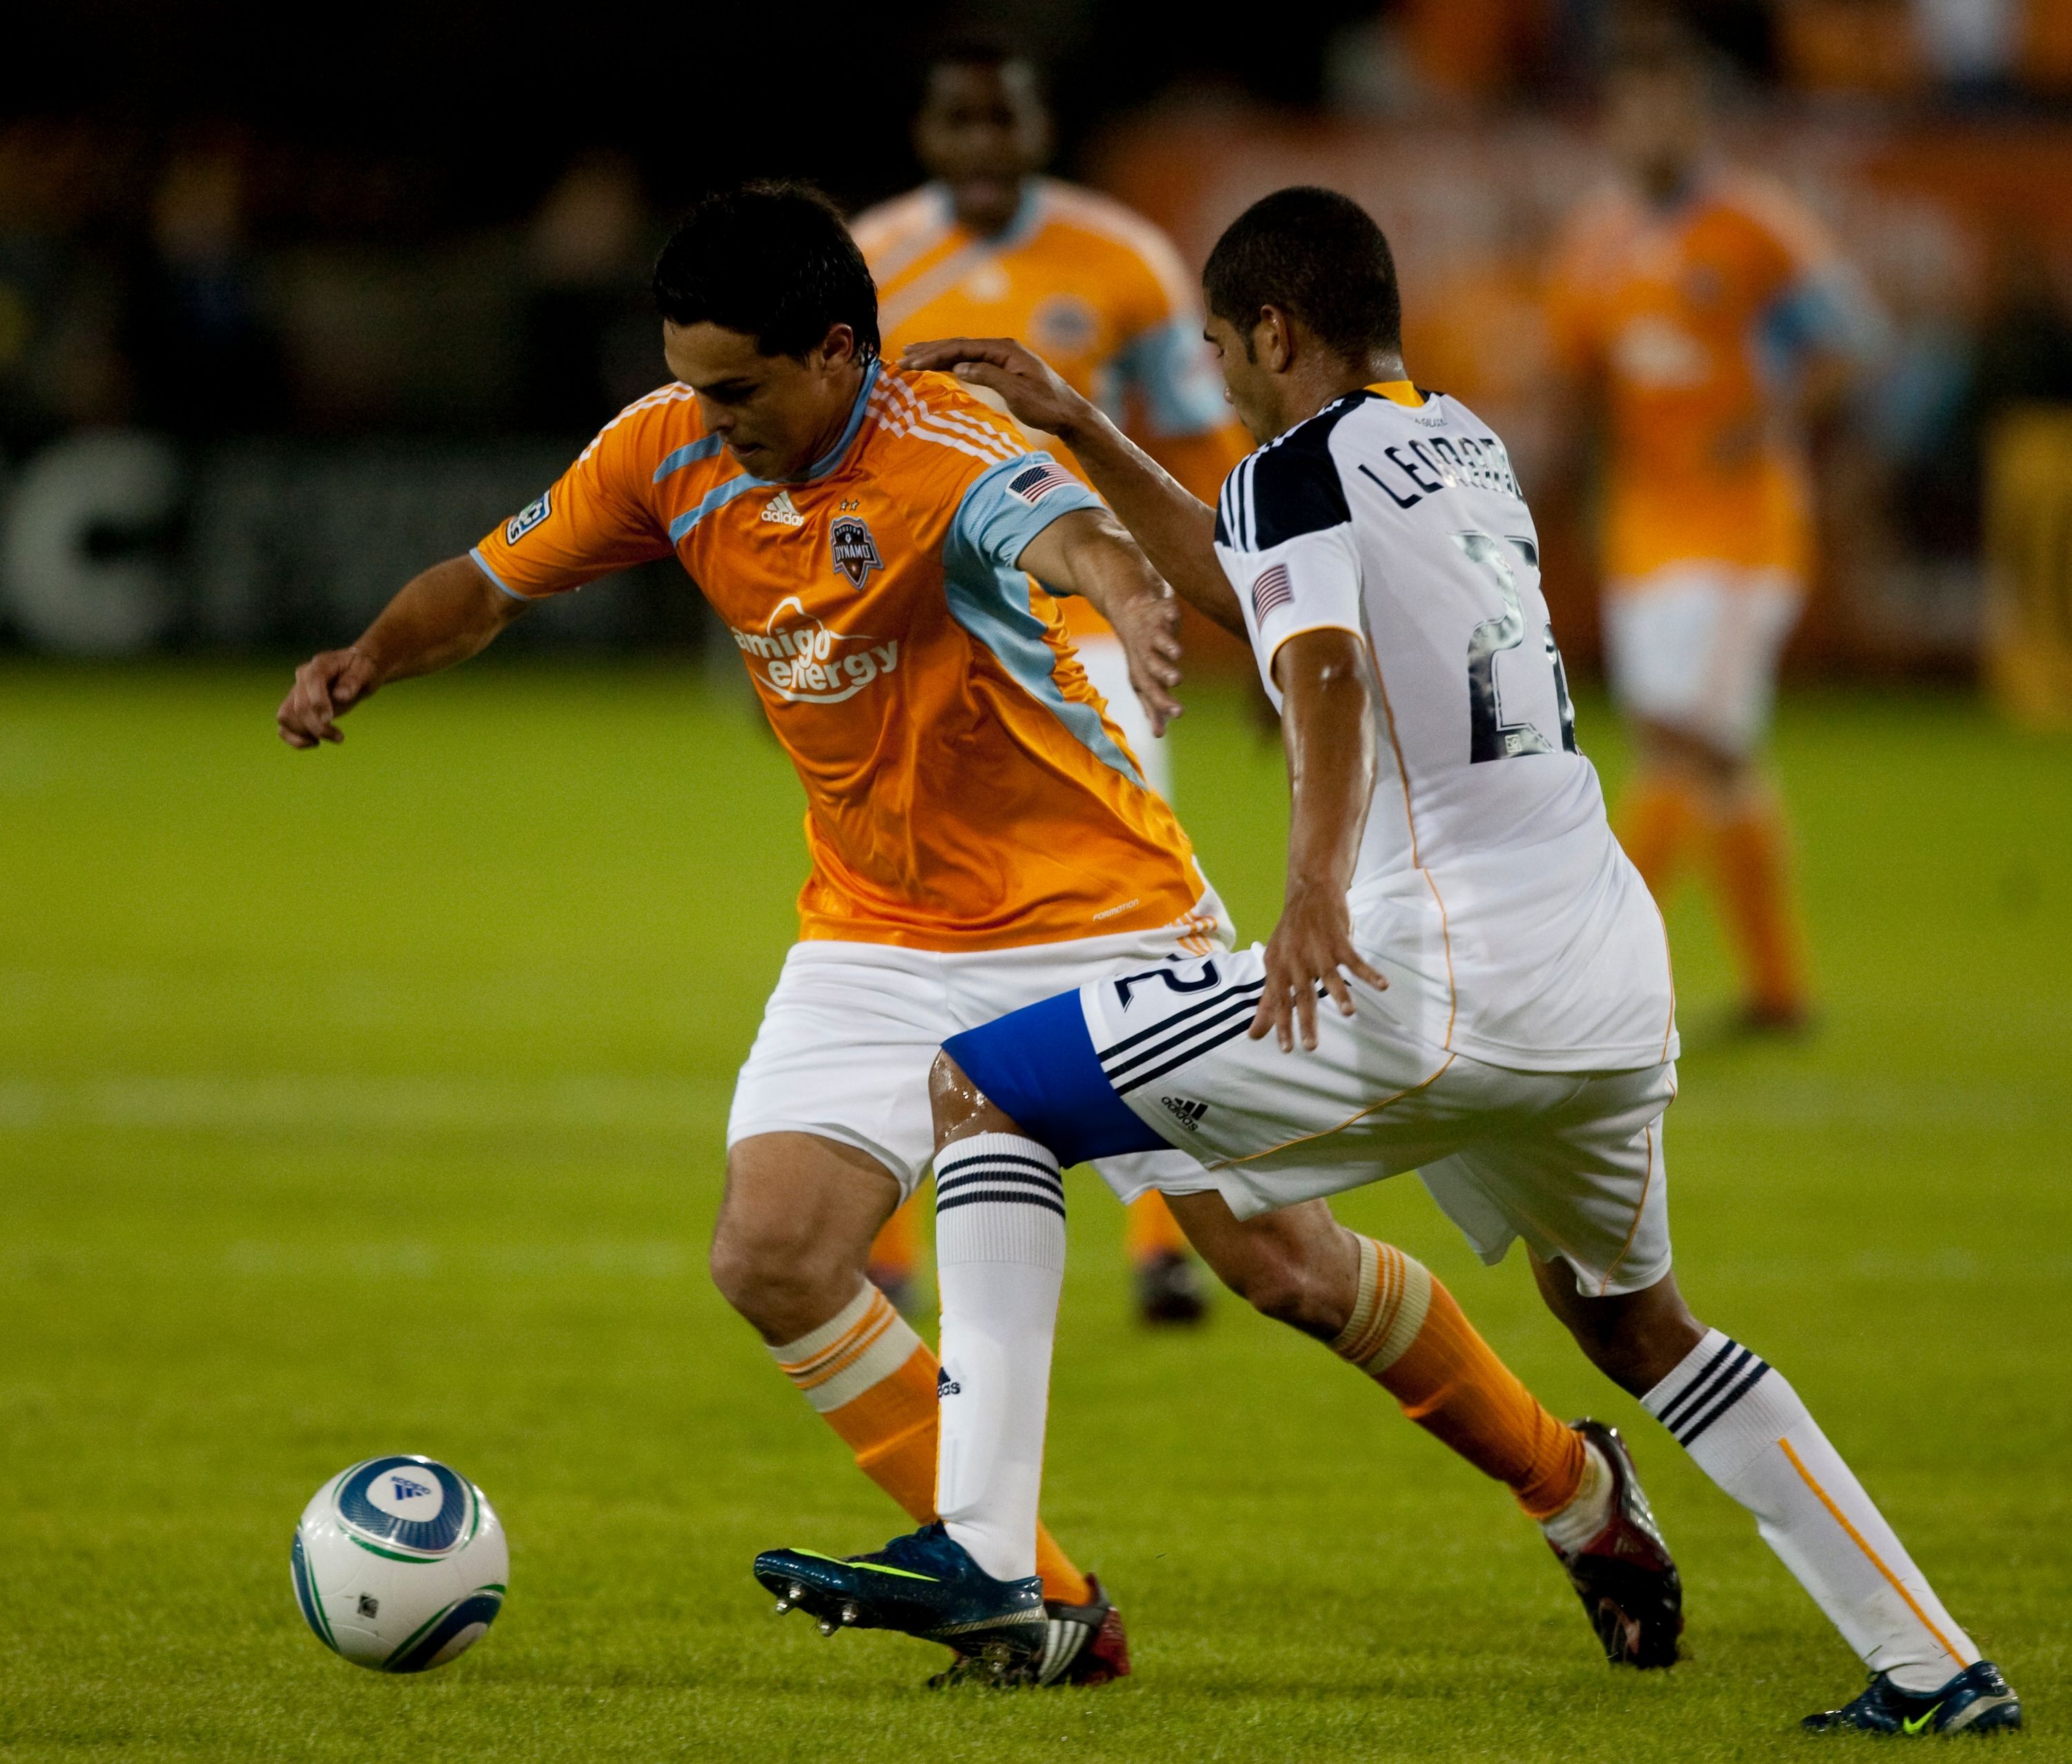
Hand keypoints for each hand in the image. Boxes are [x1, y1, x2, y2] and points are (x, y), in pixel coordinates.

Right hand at [277, 647, 379, 747]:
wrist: (357, 671)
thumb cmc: (362, 669)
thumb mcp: (366, 671)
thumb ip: (353, 681)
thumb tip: (341, 696)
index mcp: (320, 664)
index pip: (312, 681)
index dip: (318, 702)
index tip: (329, 720)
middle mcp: (303, 676)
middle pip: (300, 705)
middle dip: (317, 726)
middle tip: (339, 737)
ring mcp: (297, 692)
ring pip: (286, 716)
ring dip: (304, 733)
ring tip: (330, 737)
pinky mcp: (296, 707)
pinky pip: (284, 725)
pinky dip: (294, 738)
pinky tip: (314, 742)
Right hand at [898, 337, 1095, 444]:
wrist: (1069, 414)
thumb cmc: (1047, 406)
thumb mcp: (1017, 393)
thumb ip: (988, 377)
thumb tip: (960, 368)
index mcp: (1005, 350)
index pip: (962, 348)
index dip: (935, 354)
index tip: (912, 362)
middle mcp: (1003, 349)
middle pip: (959, 347)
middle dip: (930, 351)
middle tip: (902, 357)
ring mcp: (1003, 359)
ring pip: (964, 354)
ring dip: (938, 356)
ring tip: (913, 357)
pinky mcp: (1004, 370)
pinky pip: (972, 363)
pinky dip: (953, 364)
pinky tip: (940, 367)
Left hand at [1103, 578, 1184, 737]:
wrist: (1129, 613)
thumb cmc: (1142, 654)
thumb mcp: (1144, 679)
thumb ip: (1153, 705)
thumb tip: (1158, 735)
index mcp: (1142, 671)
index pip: (1150, 690)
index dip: (1162, 702)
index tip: (1178, 714)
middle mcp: (1144, 652)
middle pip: (1151, 665)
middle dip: (1162, 673)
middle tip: (1176, 681)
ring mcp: (1151, 630)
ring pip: (1157, 640)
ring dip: (1166, 646)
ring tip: (1177, 653)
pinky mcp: (1160, 610)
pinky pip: (1164, 611)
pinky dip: (1168, 613)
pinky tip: (1174, 616)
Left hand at [1249, 878, 1385, 1052]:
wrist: (1309, 893)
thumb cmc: (1291, 936)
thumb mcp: (1274, 965)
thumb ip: (1268, 1002)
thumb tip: (1254, 1035)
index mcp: (1278, 967)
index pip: (1279, 1001)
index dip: (1281, 1025)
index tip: (1287, 1049)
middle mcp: (1296, 959)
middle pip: (1302, 994)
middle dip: (1306, 1020)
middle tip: (1311, 1046)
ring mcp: (1318, 949)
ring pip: (1329, 976)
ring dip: (1339, 994)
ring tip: (1348, 1012)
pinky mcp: (1338, 939)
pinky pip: (1355, 959)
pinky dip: (1369, 972)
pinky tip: (1382, 985)